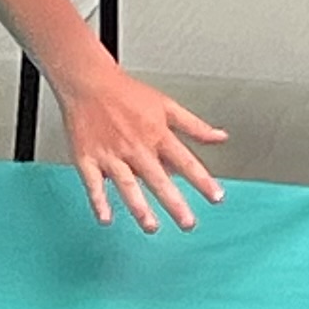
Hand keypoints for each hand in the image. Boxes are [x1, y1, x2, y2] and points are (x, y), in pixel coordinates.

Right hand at [48, 55, 228, 233]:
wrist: (88, 82)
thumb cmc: (127, 94)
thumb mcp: (166, 105)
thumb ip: (194, 126)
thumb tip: (221, 137)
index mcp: (156, 133)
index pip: (185, 161)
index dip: (202, 180)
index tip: (216, 197)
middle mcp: (135, 146)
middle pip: (158, 178)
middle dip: (174, 203)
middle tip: (187, 223)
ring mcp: (111, 154)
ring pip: (127, 185)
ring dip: (139, 208)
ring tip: (151, 226)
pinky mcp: (87, 158)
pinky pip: (93, 184)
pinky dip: (99, 201)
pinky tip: (106, 218)